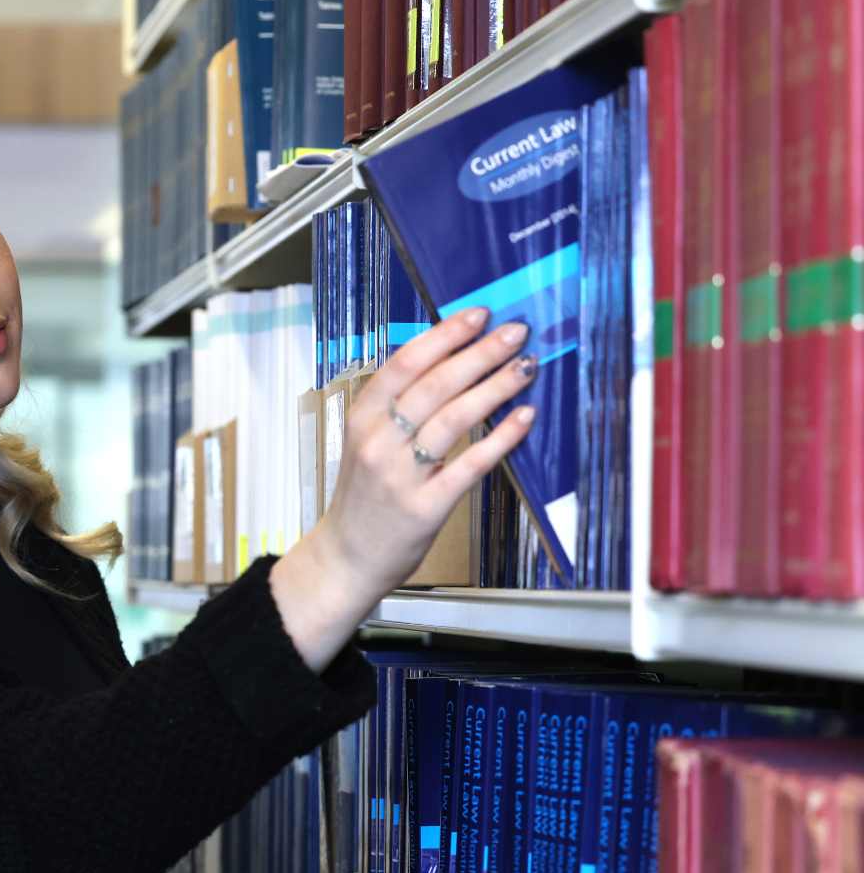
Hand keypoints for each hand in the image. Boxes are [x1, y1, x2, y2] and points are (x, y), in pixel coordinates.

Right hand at [315, 306, 537, 599]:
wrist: (346, 557)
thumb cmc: (364, 498)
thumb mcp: (365, 443)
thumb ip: (397, 409)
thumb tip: (451, 363)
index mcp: (361, 419)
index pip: (405, 365)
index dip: (444, 336)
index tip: (477, 315)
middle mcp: (378, 442)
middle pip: (435, 385)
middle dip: (480, 353)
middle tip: (515, 333)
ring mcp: (401, 475)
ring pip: (455, 418)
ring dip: (495, 387)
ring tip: (526, 366)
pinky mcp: (426, 506)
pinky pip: (471, 464)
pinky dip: (501, 438)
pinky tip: (525, 418)